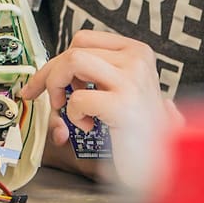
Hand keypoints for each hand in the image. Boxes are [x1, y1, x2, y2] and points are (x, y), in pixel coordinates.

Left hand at [20, 30, 178, 187]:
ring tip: (68, 109)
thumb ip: (89, 77)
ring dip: (57, 86)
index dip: (57, 60)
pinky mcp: (123, 104)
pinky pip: (78, 98)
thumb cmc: (135, 131)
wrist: (159, 162)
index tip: (44, 80)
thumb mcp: (115, 91)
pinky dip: (74, 115)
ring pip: (72, 61)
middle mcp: (137, 60)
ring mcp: (132, 80)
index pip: (83, 40)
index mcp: (137, 52)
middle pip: (74, 50)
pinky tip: (89, 125)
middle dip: (50, 75)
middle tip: (49, 100)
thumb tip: (49, 76)